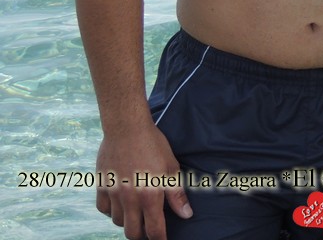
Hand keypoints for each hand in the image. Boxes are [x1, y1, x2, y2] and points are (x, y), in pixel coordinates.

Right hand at [96, 124, 191, 239]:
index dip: (159, 239)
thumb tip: (186, 215)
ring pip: (117, 222)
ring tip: (136, 212)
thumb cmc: (153, 145)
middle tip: (149, 227)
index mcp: (150, 196)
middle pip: (133, 232)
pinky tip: (120, 202)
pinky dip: (111, 211)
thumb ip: (177, 195)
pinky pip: (103, 210)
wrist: (127, 128)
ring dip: (127, 221)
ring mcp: (114, 194)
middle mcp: (130, 199)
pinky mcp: (101, 187)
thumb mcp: (171, 168)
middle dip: (142, 234)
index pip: (154, 230)